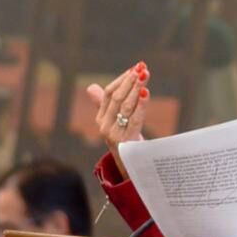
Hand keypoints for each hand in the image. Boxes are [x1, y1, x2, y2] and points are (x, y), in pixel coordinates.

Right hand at [86, 62, 149, 179]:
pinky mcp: (126, 141)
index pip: (108, 94)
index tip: (134, 68)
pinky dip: (141, 104)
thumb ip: (104, 105)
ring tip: (144, 75)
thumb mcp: (115, 123)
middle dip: (130, 81)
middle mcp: (104, 126)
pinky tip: (146, 93)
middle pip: (116, 98)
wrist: (132, 167)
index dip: (121, 80)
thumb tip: (90, 87)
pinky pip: (134, 119)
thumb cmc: (126, 141)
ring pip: (125, 107)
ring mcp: (114, 134)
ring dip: (136, 89)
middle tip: (141, 68)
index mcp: (101, 119)